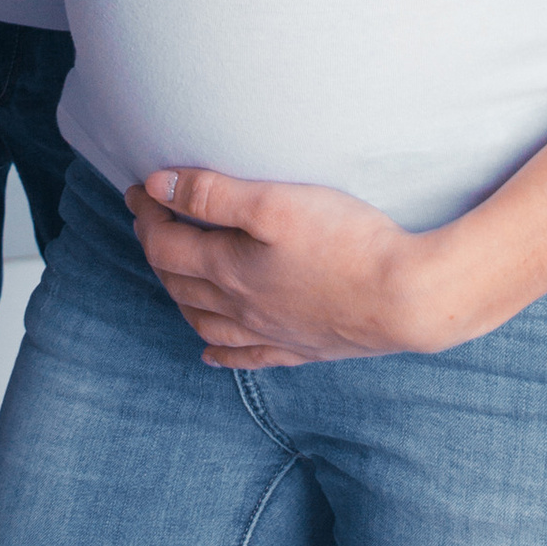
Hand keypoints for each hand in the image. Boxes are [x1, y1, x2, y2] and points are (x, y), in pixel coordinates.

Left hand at [128, 167, 479, 366]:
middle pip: (179, 282)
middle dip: (157, 248)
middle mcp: (241, 308)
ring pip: (205, 321)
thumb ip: (212, 194)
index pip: (166, 245)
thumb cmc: (344, 242)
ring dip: (179, 296)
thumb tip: (157, 187)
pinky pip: (246, 357)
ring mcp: (271, 333)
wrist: (405, 299)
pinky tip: (209, 353)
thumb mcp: (273, 203)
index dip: (147, 215)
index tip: (140, 188)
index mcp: (229, 270)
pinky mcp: (302, 349)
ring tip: (172, 275)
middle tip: (152, 218)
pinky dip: (220, 354)